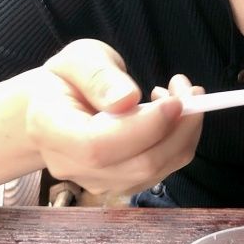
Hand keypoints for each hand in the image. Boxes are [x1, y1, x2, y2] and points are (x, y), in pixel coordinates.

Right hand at [25, 39, 203, 197]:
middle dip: (177, 129)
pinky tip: (171, 114)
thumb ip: (99, 76)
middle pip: (137, 165)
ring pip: (155, 171)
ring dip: (183, 134)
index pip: (100, 146)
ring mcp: (96, 182)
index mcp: (51, 130)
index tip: (174, 100)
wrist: (55, 107)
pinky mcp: (120, 185)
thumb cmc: (66, 78)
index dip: (144, 128)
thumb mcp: (78, 59)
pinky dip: (179, 142)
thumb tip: (127, 100)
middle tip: (191, 91)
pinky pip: (161, 171)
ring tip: (181, 95)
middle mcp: (72, 166)